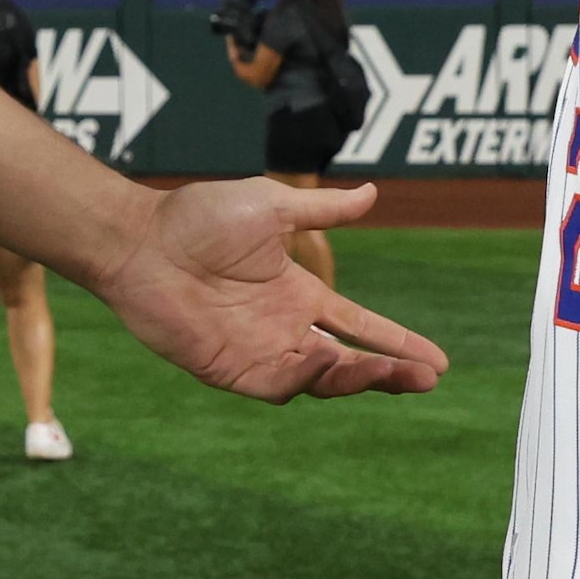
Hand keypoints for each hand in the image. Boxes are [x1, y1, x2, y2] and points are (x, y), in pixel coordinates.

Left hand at [87, 179, 445, 400]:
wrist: (143, 239)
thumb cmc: (199, 217)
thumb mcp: (272, 206)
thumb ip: (324, 210)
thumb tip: (373, 193)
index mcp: (299, 294)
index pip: (359, 326)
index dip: (397, 343)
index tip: (437, 361)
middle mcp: (284, 329)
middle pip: (350, 363)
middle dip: (390, 372)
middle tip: (427, 380)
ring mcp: (258, 352)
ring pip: (321, 381)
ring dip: (358, 379)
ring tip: (391, 372)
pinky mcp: (228, 369)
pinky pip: (278, 385)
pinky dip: (306, 377)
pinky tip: (326, 358)